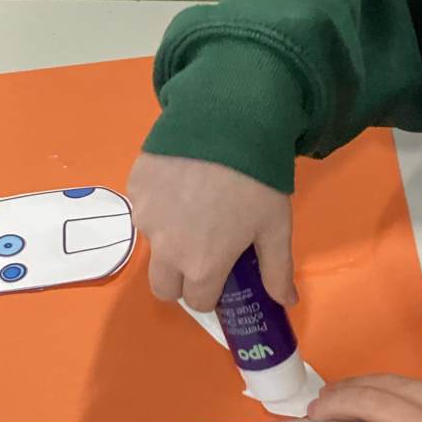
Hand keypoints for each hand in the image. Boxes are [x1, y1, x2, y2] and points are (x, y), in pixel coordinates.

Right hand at [126, 152, 295, 311]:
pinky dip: (160, 202)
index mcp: (202, 266)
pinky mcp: (134, 187)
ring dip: (169, 237)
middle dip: (180, 279)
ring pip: (153, 243)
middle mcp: (167, 249)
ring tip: (195, 204)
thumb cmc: (257, 179)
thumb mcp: (275, 226)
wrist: (226, 119)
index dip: (212, 292)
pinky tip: (181, 180)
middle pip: (163, 286)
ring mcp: (146, 216)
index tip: (223, 273)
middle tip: (201, 252)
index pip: (198, 302)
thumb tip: (286, 301)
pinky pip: (144, 206)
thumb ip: (277, 269)